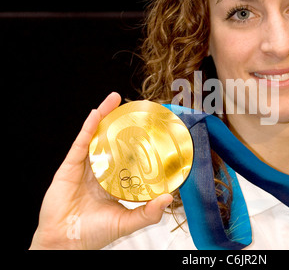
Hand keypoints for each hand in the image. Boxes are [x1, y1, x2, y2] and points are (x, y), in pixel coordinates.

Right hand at [29, 92, 172, 249]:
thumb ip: (148, 213)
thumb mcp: (127, 222)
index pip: (128, 157)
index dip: (137, 143)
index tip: (150, 130)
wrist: (65, 243)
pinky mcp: (70, 166)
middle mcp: (100, 171)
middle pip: (112, 142)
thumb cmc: (93, 234)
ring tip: (115, 99)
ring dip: (105, 116)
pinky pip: (81, 143)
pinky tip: (97, 113)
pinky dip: (89, 127)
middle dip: (122, 124)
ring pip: (96, 137)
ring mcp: (84, 167)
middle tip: (135, 108)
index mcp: (114, 182)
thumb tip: (168, 198)